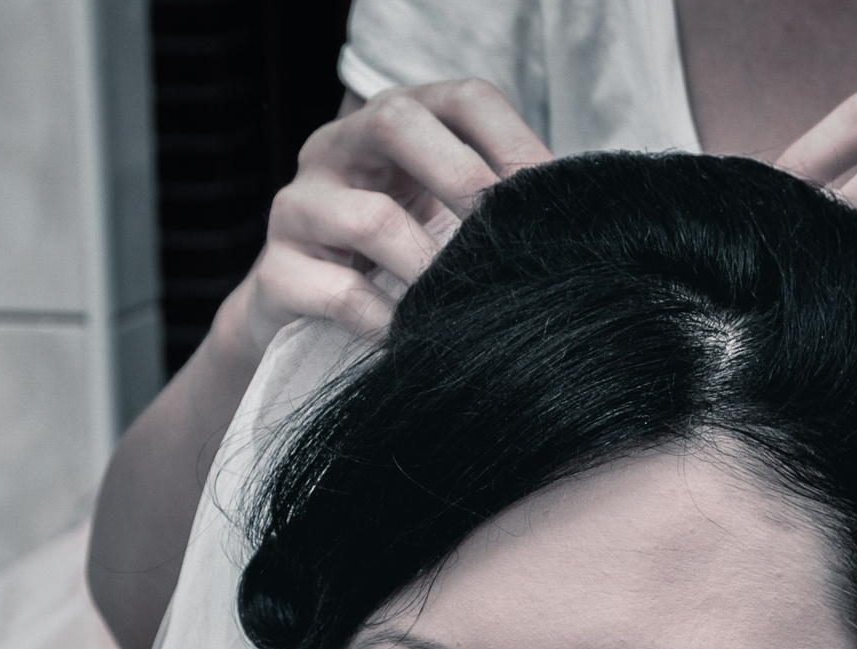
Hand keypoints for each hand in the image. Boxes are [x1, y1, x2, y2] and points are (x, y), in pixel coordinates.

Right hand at [217, 80, 551, 360]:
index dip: (515, 141)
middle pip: (397, 123)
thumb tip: (580, 231)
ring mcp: (300, 207)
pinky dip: (385, 322)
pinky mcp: (276, 273)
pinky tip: (415, 341)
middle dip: (464, 179)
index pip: (462, 99)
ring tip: (465, 303)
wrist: (302, 320)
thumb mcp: (446, 222)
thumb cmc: (400, 266)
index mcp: (394, 125)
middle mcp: (339, 149)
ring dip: (430, 267)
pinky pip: (336, 294)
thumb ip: (496, 212)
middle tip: (507, 239)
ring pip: (368, 218)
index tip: (552, 199)